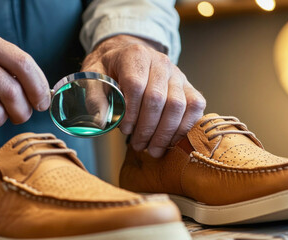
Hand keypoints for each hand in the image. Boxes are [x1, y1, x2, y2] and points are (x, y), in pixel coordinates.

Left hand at [81, 35, 205, 157]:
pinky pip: (195, 107)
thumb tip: (101, 122)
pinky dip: (184, 127)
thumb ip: (94, 97)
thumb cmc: (109, 70)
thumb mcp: (92, 77)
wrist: (126, 55)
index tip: (124, 129)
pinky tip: (170, 140)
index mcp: (134, 56)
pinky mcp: (189, 86)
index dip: (131, 112)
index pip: (136, 85)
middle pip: (158, 98)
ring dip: (165, 133)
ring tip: (153, 148)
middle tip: (138, 145)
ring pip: (178, 105)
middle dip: (147, 128)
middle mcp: (159, 61)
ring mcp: (177, 74)